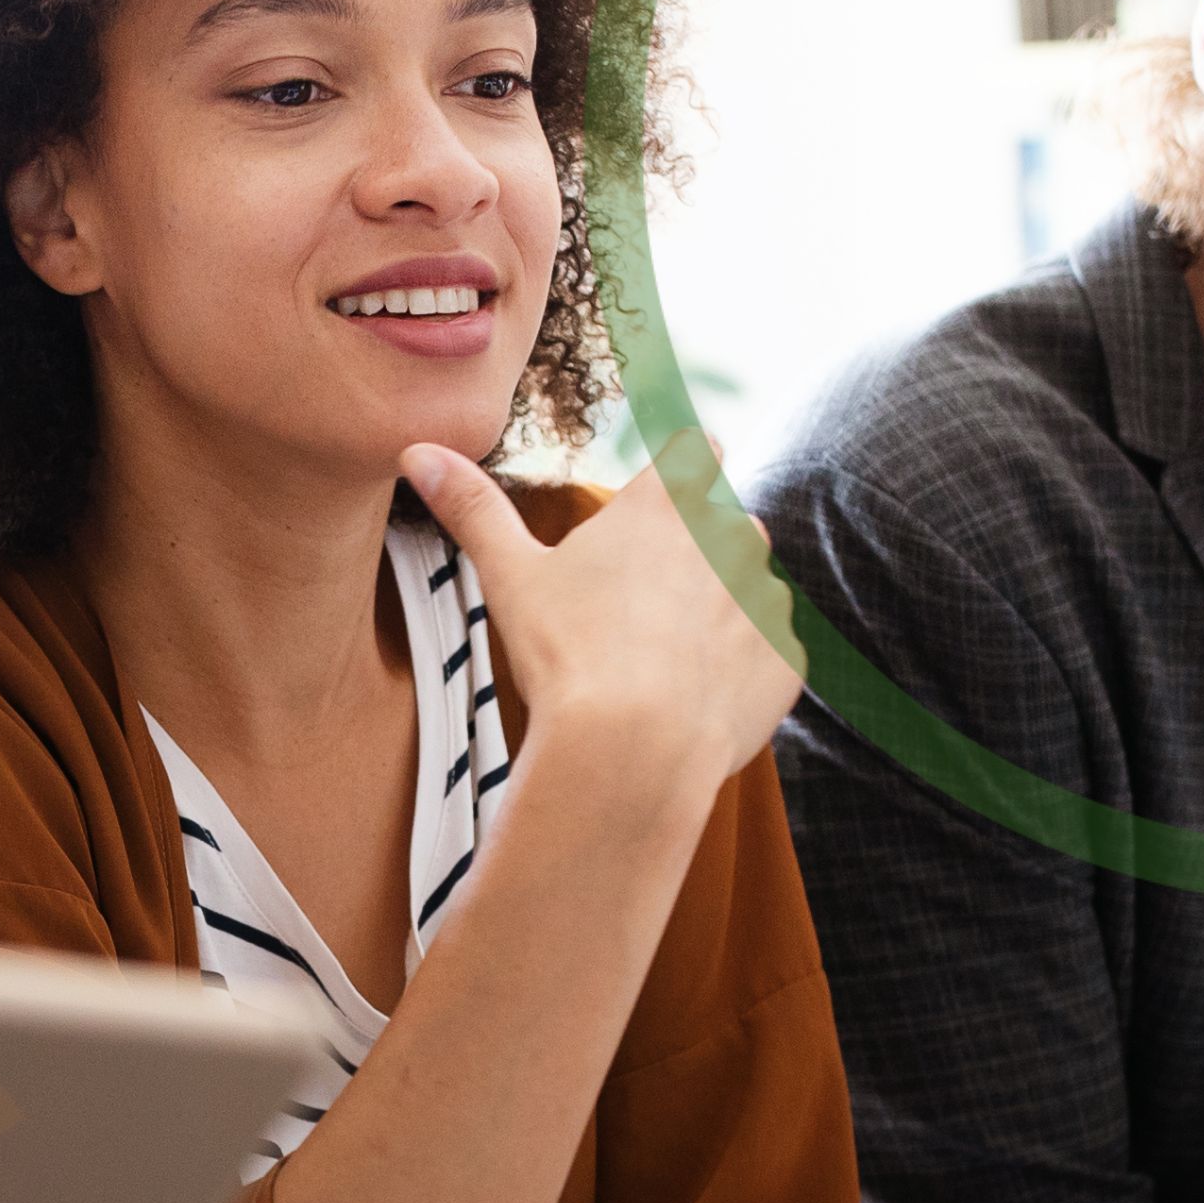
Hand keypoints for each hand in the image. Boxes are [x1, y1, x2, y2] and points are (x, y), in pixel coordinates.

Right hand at [399, 440, 800, 815]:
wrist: (635, 752)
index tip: (660, 499)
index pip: (697, 451)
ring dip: (722, 610)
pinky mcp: (786, 659)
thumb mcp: (510, 576)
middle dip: (696, 554)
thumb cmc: (568, 655)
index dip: (682, 468)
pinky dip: (740, 670)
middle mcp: (733, 536)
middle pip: (724, 524)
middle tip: (639, 607)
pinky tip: (692, 698)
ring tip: (663, 660)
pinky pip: (767, 655)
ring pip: (750, 589)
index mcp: (668, 504)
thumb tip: (417, 452)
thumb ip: (474, 508)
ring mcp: (766, 598)